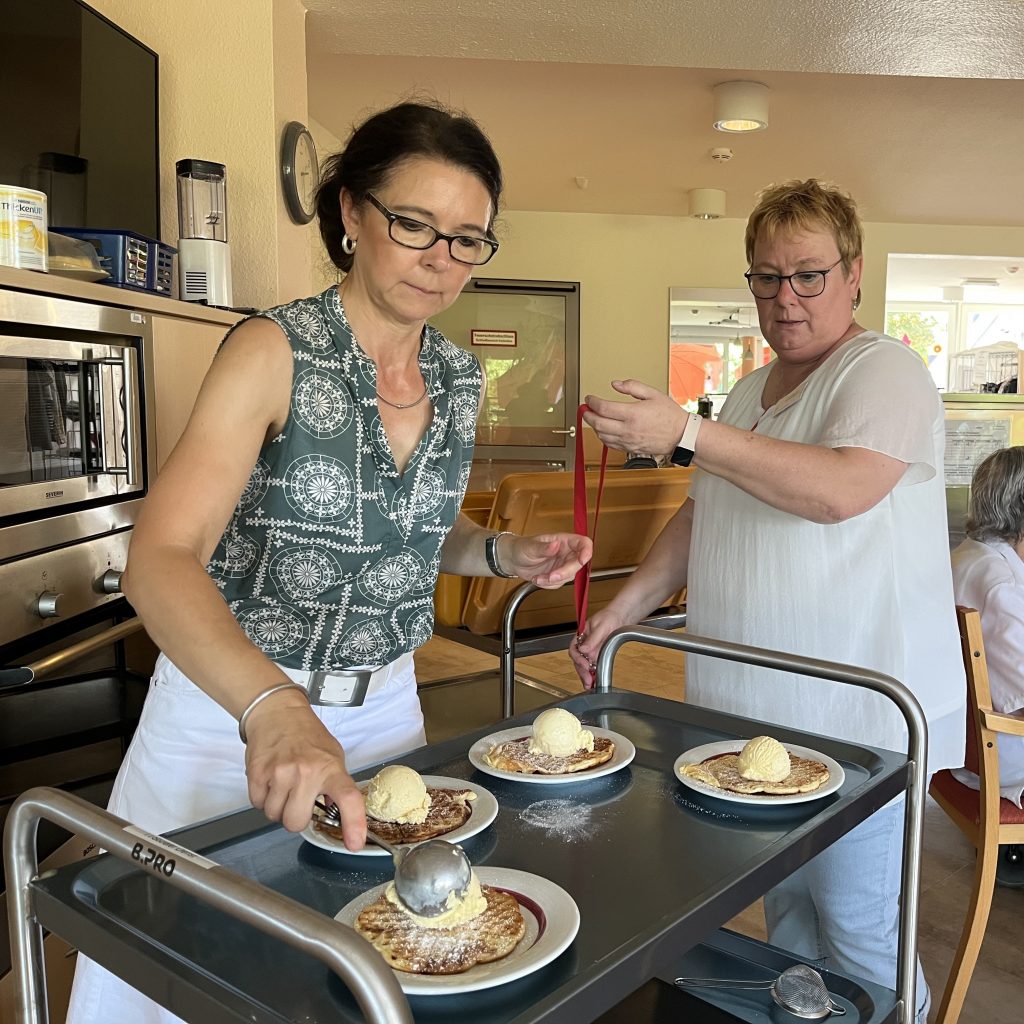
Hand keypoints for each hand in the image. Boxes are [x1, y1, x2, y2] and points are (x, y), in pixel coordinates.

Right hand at [243, 689, 367, 849]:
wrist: (278, 713)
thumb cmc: (307, 735)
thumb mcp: (332, 755)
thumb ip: (335, 784)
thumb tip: (338, 812)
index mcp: (330, 768)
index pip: (348, 798)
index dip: (354, 824)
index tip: (354, 843)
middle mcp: (306, 772)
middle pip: (295, 823)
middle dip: (295, 817)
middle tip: (298, 799)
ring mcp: (280, 773)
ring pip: (274, 816)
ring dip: (277, 807)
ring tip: (283, 784)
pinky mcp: (257, 773)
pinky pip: (258, 804)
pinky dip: (262, 798)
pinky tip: (270, 780)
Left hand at [503, 532, 592, 588]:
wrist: (513, 561)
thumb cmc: (521, 547)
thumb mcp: (530, 547)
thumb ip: (543, 548)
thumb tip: (556, 545)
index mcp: (563, 540)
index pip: (583, 543)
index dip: (587, 551)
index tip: (582, 560)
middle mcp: (566, 552)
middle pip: (579, 564)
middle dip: (564, 573)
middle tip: (550, 577)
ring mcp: (563, 564)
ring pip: (569, 576)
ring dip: (553, 581)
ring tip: (538, 577)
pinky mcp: (558, 575)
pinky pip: (559, 584)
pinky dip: (548, 585)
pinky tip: (538, 579)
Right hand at [569, 607, 629, 688]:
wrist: (619, 618)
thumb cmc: (609, 617)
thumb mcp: (601, 626)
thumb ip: (592, 638)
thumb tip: (583, 650)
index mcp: (580, 636)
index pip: (574, 649)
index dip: (578, 659)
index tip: (586, 665)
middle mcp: (583, 644)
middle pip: (578, 660)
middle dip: (582, 671)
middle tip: (588, 680)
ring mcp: (589, 650)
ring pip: (584, 665)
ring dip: (585, 675)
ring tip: (590, 684)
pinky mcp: (597, 655)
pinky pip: (592, 666)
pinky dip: (592, 674)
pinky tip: (594, 681)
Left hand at [584, 380, 686, 457]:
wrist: (681, 435)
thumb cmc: (670, 415)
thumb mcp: (653, 394)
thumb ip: (633, 387)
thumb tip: (616, 384)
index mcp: (632, 414)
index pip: (603, 408)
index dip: (592, 402)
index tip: (589, 398)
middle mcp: (628, 429)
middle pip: (597, 423)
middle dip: (587, 415)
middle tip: (585, 409)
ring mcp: (628, 441)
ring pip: (601, 435)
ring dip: (593, 426)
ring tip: (593, 418)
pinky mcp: (629, 449)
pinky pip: (609, 444)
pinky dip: (602, 437)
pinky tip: (603, 430)